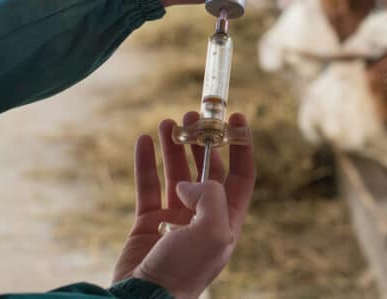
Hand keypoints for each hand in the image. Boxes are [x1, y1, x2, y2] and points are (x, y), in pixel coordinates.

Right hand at [113, 112, 254, 298]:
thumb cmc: (184, 271)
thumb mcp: (213, 230)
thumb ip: (210, 196)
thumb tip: (187, 182)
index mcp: (227, 221)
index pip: (241, 176)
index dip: (241, 145)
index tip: (235, 117)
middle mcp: (204, 218)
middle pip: (207, 170)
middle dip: (202, 141)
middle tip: (194, 115)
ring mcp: (175, 220)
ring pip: (176, 173)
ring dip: (174, 146)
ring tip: (168, 122)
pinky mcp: (147, 224)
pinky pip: (147, 186)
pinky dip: (145, 163)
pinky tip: (145, 141)